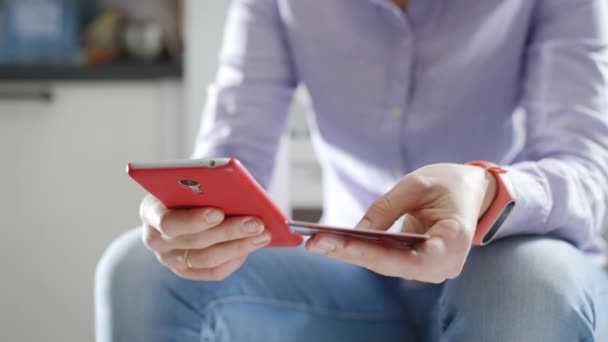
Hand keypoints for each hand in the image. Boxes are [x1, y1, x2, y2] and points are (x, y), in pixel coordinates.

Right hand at [139, 194, 271, 280]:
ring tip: (263, 234)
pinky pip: (213, 272)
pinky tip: (252, 247)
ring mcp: (169, 259)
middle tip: (256, 223)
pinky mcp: (185, 271)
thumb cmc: (192, 186)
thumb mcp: (193, 181)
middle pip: (195, 241)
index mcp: (150, 211)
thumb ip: (208, 186)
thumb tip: (240, 193)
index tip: (219, 212)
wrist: (185, 200)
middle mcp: (154, 239)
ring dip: (239, 246)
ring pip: (207, 259)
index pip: (167, 222)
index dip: (194, 220)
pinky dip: (235, 259)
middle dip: (229, 231)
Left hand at [305, 163, 496, 282]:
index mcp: (455, 242)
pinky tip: (333, 242)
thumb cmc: (451, 183)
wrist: (473, 192)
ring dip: (351, 253)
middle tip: (315, 243)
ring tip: (317, 242)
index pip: (409, 258)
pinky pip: (386, 258)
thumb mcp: (418, 184)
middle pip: (391, 265)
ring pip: (385, 264)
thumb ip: (387, 208)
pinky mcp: (417, 262)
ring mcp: (431, 267)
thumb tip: (355, 229)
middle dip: (351, 254)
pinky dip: (360, 249)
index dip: (371, 253)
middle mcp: (443, 264)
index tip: (338, 244)